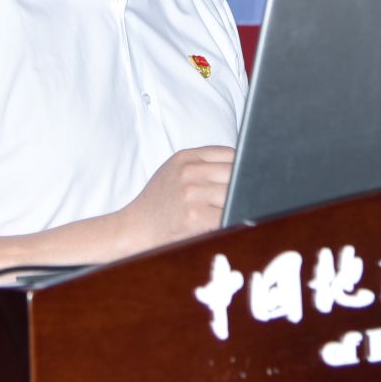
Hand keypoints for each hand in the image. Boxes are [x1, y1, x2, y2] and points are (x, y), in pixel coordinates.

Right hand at [114, 146, 233, 253]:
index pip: (229, 153)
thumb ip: (202, 165)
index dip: (242, 166)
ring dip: (237, 204)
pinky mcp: (195, 216)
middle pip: (235, 173)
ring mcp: (192, 193)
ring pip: (234, 194)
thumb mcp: (174, 172)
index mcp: (185, 158)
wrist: (135, 228)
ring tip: (230, 212)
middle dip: (242, 186)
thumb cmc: (158, 202)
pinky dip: (231, 220)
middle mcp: (188, 172)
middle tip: (243, 197)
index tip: (245, 177)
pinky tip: (224, 224)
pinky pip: (227, 215)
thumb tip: (242, 167)